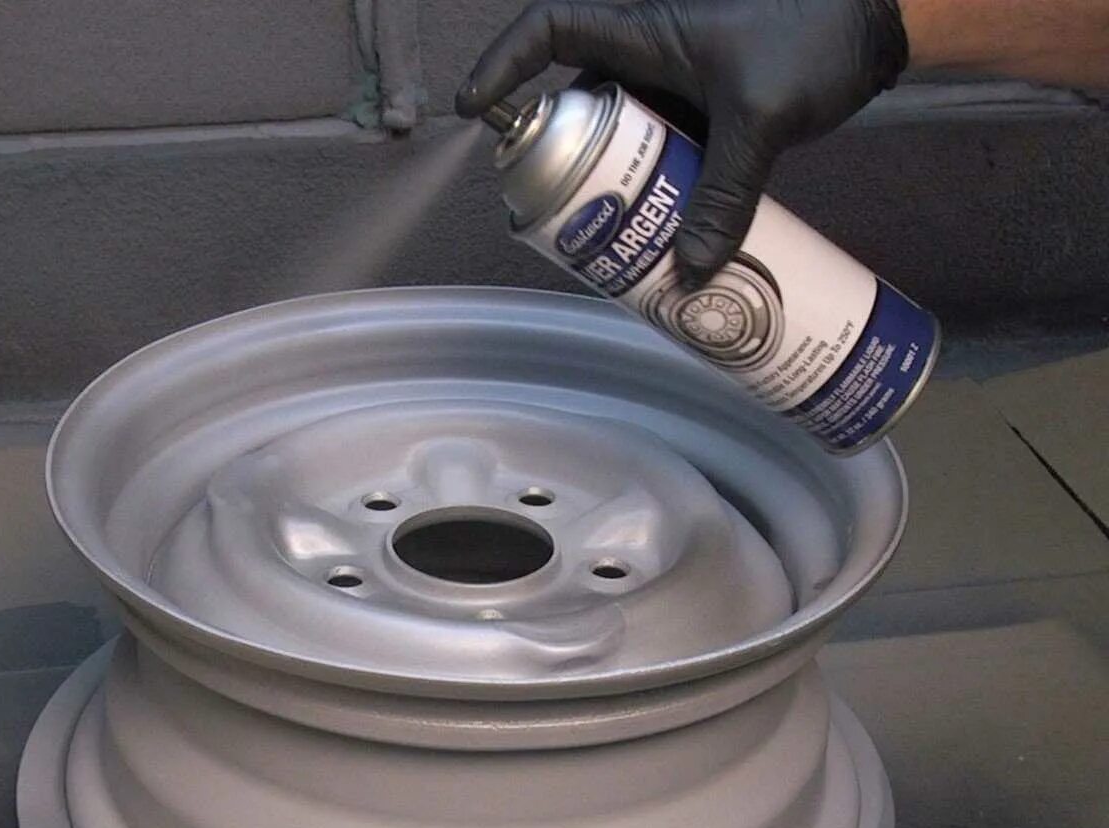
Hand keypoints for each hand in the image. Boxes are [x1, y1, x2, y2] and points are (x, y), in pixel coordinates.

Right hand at [456, 0, 908, 281]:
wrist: (881, 21)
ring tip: (609, 241)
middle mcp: (652, 54)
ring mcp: (682, 85)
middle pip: (581, 105)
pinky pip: (669, 155)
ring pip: (626, 139)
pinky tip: (664, 235)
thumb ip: (725, 197)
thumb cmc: (817, 33)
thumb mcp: (760, 120)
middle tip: (559, 214)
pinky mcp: (711, 111)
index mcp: (645, 28)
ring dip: (616, 185)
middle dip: (564, 159)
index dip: (504, 65)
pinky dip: (661, 192)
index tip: (477, 110)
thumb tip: (693, 272)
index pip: (551, 31)